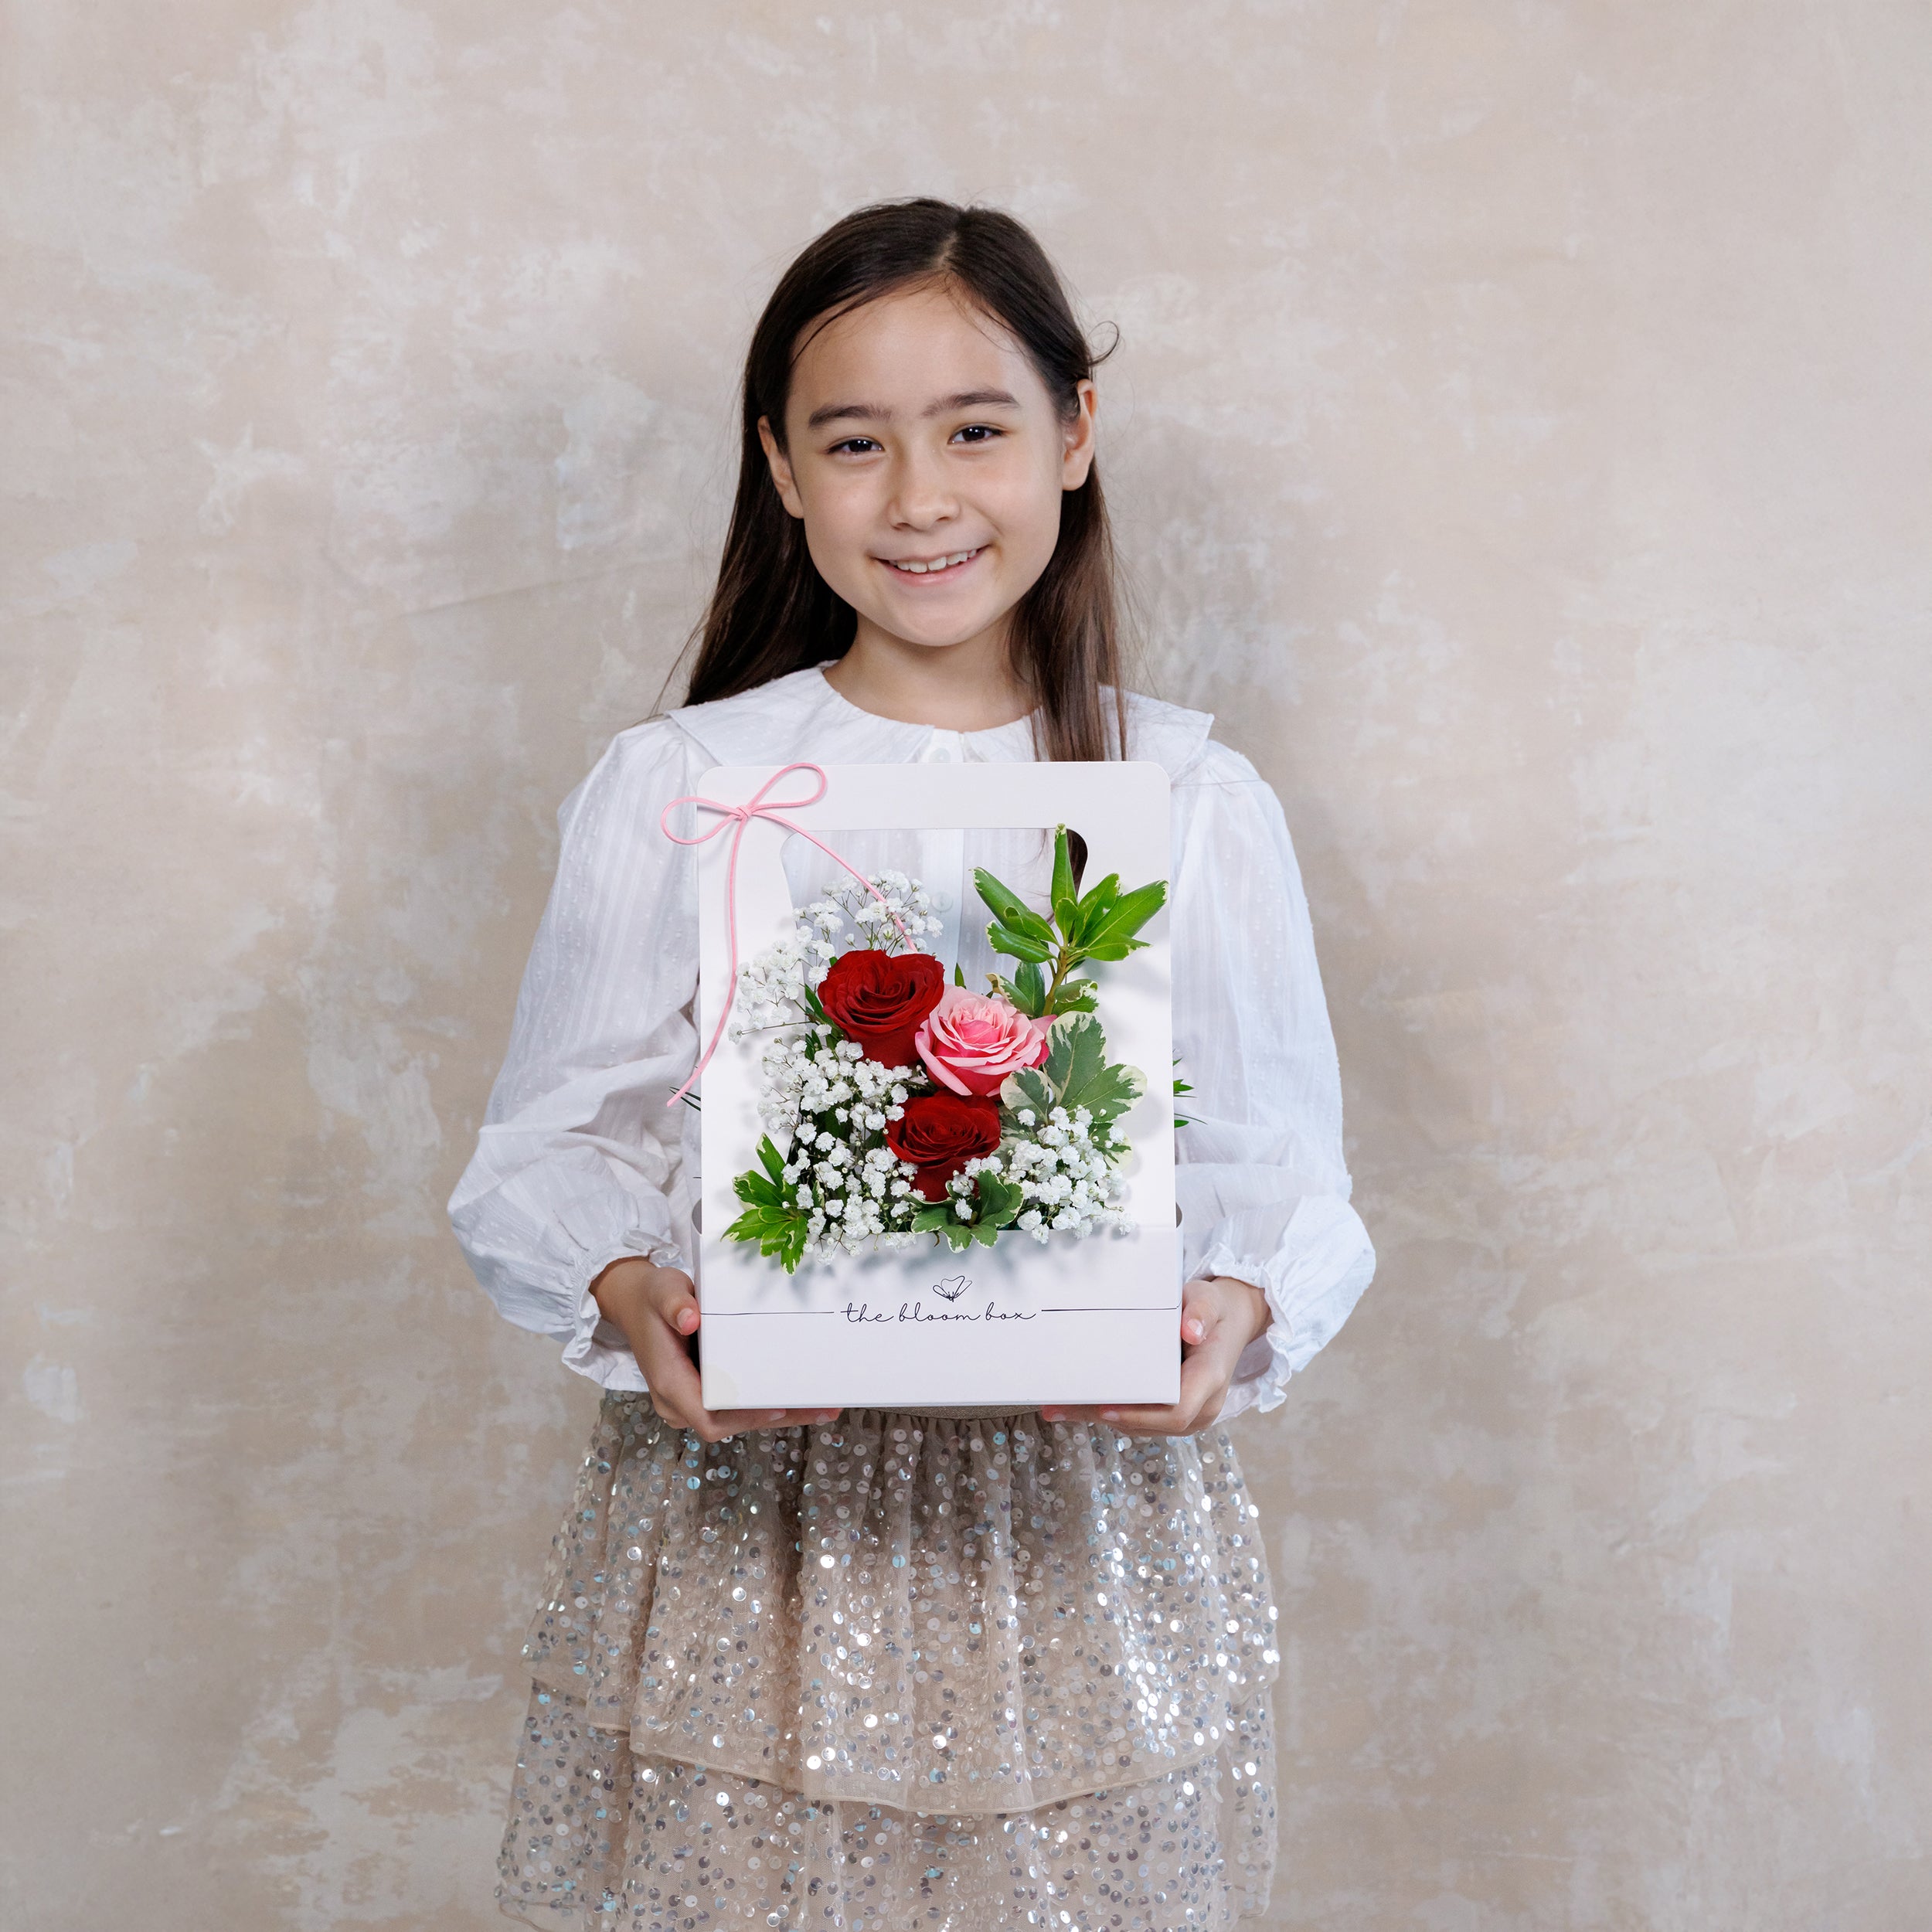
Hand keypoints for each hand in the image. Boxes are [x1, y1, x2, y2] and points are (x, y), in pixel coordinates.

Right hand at [589, 1258, 841, 1443]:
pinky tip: (800, 1395)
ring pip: (737, 1418)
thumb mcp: (661, 1290)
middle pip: (730, 1423)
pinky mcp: (703, 1392)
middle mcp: (679, 1401)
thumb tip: (689, 1318)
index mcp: (669, 1383)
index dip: (745, 1419)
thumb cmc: (651, 1297)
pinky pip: (737, 1405)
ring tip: (824, 1407)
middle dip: (775, 1419)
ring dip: (779, 1414)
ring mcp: (691, 1401)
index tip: (779, 1408)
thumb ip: (673, 1302)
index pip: (709, 1418)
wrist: (636, 1302)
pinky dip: (767, 1403)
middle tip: (822, 1409)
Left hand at [1037, 1275, 1271, 1437]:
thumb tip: (1191, 1330)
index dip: (1140, 1415)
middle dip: (1104, 1417)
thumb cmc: (1215, 1310)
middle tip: (1060, 1407)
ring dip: (1098, 1418)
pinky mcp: (1172, 1414)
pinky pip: (1138, 1420)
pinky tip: (1075, 1405)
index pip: (1177, 1410)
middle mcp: (1202, 1406)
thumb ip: (1201, 1310)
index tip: (1105, 1409)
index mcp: (1210, 1379)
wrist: (1228, 1322)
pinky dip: (1107, 1412)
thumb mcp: (1210, 1299)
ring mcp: (1188, 1415)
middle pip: (1150, 1424)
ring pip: (1139, 1426)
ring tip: (1056, 1407)